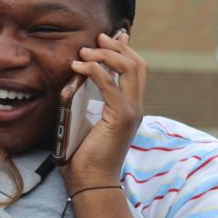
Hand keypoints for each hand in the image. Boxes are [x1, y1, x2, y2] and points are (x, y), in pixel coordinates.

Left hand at [63, 31, 145, 191]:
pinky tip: (79, 67)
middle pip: (137, 64)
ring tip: (85, 51)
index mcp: (131, 107)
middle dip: (117, 46)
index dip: (125, 49)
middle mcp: (136, 107)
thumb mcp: (87, 119)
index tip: (109, 36)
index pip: (136, 70)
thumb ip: (89, 99)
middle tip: (97, 38)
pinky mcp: (121, 118)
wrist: (91, 181)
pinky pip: (110, 85)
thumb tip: (79, 78)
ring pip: (130, 69)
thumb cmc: (84, 154)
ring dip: (106, 55)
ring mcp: (132, 112)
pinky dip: (95, 71)